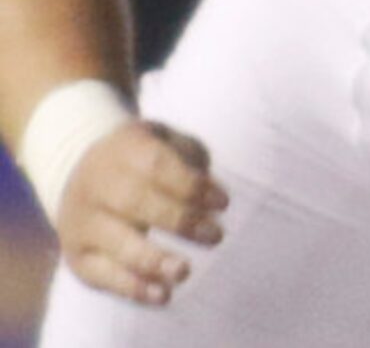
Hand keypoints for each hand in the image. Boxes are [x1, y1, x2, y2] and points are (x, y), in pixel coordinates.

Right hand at [54, 120, 226, 307]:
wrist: (79, 170)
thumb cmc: (142, 158)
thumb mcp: (165, 143)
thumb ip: (190, 164)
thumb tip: (213, 195)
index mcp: (123, 148)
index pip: (157, 166)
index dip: (191, 185)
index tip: (224, 203)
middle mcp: (96, 184)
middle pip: (136, 202)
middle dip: (180, 220)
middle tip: (216, 236)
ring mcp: (82, 222)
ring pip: (117, 242)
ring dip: (153, 260)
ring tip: (184, 271)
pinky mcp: (77, 256)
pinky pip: (103, 275)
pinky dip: (133, 288)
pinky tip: (163, 295)